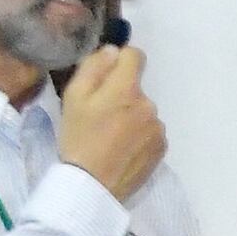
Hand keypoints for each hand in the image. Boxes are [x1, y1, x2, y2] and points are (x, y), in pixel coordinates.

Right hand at [54, 41, 165, 199]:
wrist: (93, 184)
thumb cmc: (78, 137)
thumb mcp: (74, 97)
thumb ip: (94, 68)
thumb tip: (113, 51)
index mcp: (126, 89)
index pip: (136, 56)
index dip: (121, 60)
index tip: (108, 73)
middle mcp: (149, 105)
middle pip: (136, 88)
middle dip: (120, 94)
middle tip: (99, 115)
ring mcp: (158, 127)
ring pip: (143, 111)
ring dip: (130, 116)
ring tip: (110, 136)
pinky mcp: (162, 147)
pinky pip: (150, 131)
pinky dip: (139, 135)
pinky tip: (122, 148)